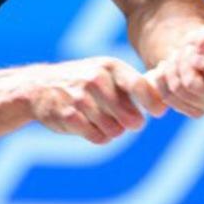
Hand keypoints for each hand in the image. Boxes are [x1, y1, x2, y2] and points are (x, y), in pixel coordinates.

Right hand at [30, 57, 167, 143]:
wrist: (39, 87)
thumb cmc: (82, 81)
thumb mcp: (106, 72)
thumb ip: (133, 84)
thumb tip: (165, 99)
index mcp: (110, 66)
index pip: (141, 87)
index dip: (153, 103)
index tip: (158, 112)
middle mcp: (96, 79)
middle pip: (132, 118)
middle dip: (131, 123)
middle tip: (125, 120)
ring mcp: (81, 98)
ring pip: (115, 131)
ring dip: (112, 130)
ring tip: (100, 119)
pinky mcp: (68, 117)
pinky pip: (97, 138)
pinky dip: (96, 136)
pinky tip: (87, 125)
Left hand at [145, 25, 203, 117]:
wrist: (194, 56)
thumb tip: (202, 45)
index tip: (193, 54)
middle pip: (195, 86)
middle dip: (183, 63)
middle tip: (181, 50)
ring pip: (180, 91)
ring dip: (171, 68)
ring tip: (174, 56)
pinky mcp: (193, 112)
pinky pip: (169, 98)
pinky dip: (162, 79)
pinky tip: (165, 67)